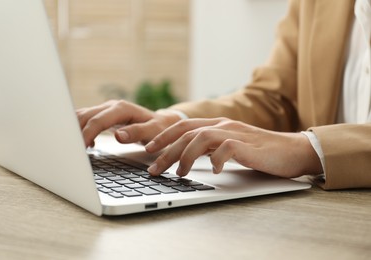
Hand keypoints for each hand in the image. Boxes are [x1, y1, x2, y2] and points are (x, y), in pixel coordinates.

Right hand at [76, 100, 180, 146]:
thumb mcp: (153, 131)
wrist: (163, 122)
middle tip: (71, 151)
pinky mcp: (104, 115)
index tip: (80, 148)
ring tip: (73, 148)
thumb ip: (137, 132)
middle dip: (75, 132)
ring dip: (75, 129)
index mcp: (122, 108)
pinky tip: (87, 146)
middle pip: (85, 116)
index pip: (97, 120)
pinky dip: (80, 130)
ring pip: (82, 116)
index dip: (87, 134)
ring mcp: (106, 110)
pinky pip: (86, 120)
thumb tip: (118, 136)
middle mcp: (111, 106)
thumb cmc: (159, 128)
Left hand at [145, 118, 322, 177]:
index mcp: (218, 124)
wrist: (292, 151)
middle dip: (166, 150)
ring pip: (201, 137)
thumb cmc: (260, 152)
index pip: (183, 125)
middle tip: (153, 168)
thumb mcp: (229, 147)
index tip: (148, 150)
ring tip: (180, 174)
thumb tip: (187, 157)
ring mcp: (236, 133)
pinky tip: (213, 171)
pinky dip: (216, 159)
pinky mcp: (248, 145)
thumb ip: (210, 147)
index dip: (164, 136)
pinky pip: (226, 148)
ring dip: (186, 156)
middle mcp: (224, 125)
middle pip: (187, 132)